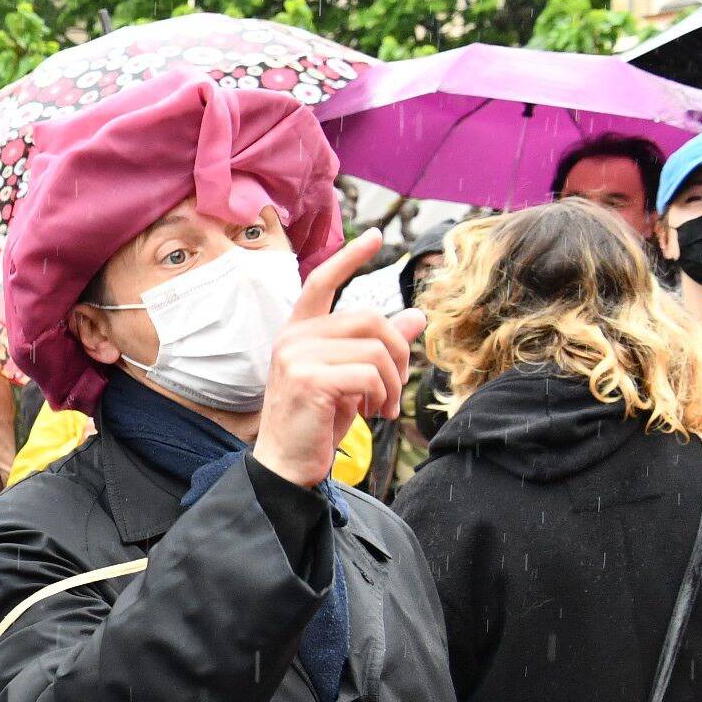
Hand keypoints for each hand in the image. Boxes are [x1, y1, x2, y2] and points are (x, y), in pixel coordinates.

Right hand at [254, 232, 422, 488]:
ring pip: (375, 349)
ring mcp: (296, 356)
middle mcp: (292, 338)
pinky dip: (381, 396)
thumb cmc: (315, 424)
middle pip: (369, 319)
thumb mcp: (350, 380)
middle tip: (395, 388)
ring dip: (392, 383)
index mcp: (297, 332)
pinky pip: (369, 375)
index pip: (321, 283)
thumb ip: (376, 347)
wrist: (285, 465)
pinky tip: (369, 414)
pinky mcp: (308, 379)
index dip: (349, 258)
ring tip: (382, 407)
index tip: (375, 236)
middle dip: (397, 353)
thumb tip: (416, 316)